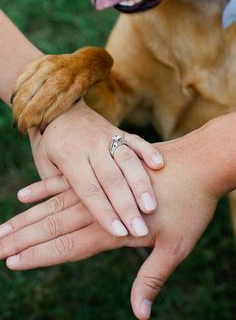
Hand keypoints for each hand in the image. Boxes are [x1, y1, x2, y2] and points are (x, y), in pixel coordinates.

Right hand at [0, 117, 230, 318]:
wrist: (199, 161)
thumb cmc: (192, 205)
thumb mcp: (177, 247)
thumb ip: (152, 278)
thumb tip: (140, 315)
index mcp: (115, 227)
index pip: (69, 245)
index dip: (40, 255)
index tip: (12, 262)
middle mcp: (100, 206)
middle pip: (53, 225)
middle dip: (23, 238)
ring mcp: (100, 186)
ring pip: (54, 205)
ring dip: (27, 217)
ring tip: (5, 226)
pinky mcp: (104, 171)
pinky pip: (67, 182)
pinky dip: (44, 189)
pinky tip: (26, 194)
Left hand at [26, 100, 163, 237]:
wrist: (58, 107)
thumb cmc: (50, 145)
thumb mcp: (44, 165)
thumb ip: (58, 187)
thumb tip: (72, 215)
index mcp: (69, 157)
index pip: (89, 189)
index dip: (104, 211)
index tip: (119, 232)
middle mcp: (91, 147)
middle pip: (112, 178)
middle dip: (127, 206)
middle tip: (140, 229)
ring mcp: (107, 137)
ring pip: (127, 160)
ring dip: (141, 184)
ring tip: (152, 207)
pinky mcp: (119, 132)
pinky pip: (136, 140)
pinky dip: (148, 151)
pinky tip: (160, 165)